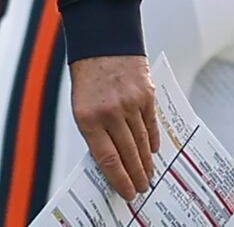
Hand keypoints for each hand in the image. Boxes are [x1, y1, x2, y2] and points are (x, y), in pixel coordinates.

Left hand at [69, 54, 159, 201]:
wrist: (102, 41)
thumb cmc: (88, 76)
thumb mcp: (81, 104)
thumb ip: (95, 130)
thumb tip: (110, 159)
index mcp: (87, 117)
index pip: (107, 159)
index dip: (119, 180)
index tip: (127, 193)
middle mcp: (109, 113)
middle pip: (127, 154)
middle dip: (136, 176)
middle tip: (141, 188)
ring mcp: (130, 104)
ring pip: (141, 143)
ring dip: (145, 162)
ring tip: (148, 175)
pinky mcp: (146, 96)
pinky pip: (151, 125)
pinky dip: (152, 141)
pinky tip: (152, 152)